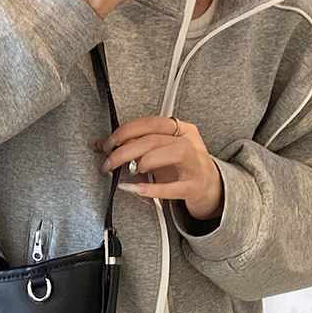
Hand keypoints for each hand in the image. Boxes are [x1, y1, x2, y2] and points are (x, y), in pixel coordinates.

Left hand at [91, 116, 223, 220]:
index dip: (126, 132)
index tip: (108, 144)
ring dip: (143, 161)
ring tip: (130, 170)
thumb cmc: (182, 167)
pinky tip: (133, 188)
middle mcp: (190, 143)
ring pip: (170, 152)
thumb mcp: (159, 152)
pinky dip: (150, 189)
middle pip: (154, 139)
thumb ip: (134, 146)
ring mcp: (195, 164)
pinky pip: (172, 187)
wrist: (212, 187)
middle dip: (125, 150)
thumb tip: (100, 144)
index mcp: (182, 129)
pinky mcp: (194, 186)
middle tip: (108, 162)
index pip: (151, 123)